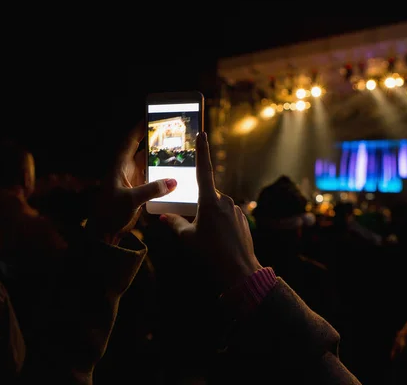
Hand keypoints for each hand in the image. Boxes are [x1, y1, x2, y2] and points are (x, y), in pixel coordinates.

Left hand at [87, 122, 176, 243]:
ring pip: (150, 164)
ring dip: (162, 159)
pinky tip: (177, 174)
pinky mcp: (139, 190)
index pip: (130, 141)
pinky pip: (154, 179)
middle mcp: (127, 169)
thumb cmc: (109, 213)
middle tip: (174, 132)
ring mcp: (133, 179)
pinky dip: (164, 176)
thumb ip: (151, 190)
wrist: (105, 231)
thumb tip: (173, 181)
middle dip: (157, 141)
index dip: (140, 128)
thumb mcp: (130, 200)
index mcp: (120, 165)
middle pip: (144, 150)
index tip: (152, 116)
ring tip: (180, 151)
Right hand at [161, 132, 261, 290]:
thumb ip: (175, 224)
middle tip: (193, 225)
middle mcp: (225, 201)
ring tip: (206, 239)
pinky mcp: (242, 220)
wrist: (239, 271)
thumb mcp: (188, 239)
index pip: (204, 170)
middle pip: (207, 195)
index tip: (203, 134)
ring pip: (217, 207)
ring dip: (209, 217)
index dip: (202, 151)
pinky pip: (227, 216)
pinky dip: (219, 224)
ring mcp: (236, 210)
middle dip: (198, 206)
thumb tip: (164, 216)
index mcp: (210, 201)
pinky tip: (218, 241)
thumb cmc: (210, 254)